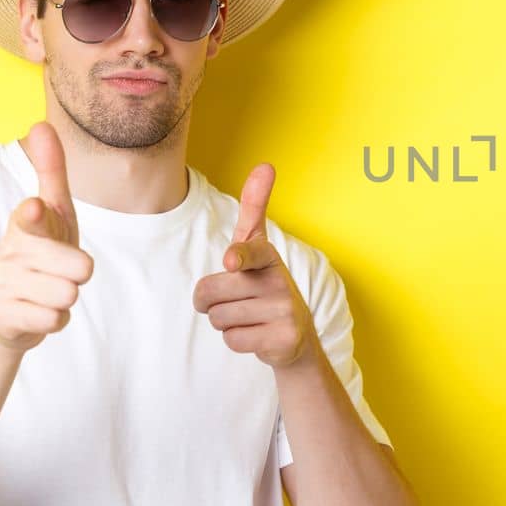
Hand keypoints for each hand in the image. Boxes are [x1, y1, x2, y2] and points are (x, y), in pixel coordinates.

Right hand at [0, 121, 94, 351]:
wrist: (9, 309)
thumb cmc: (41, 251)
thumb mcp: (53, 212)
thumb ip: (50, 171)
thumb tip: (40, 124)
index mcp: (26, 223)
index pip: (34, 218)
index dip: (36, 215)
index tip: (34, 207)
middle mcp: (11, 252)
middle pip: (80, 267)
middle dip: (80, 272)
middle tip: (60, 270)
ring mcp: (5, 284)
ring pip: (69, 295)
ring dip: (66, 296)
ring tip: (49, 290)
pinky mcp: (3, 316)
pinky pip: (55, 320)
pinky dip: (56, 319)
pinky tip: (40, 311)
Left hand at [193, 163, 318, 367]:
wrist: (294, 333)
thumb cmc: (263, 283)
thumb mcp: (257, 247)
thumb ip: (255, 208)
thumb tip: (266, 165)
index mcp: (268, 256)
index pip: (249, 252)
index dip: (238, 257)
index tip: (231, 261)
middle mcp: (280, 280)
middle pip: (210, 293)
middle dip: (211, 301)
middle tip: (233, 299)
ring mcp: (284, 310)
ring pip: (219, 318)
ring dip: (225, 321)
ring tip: (248, 316)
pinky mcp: (284, 338)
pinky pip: (233, 340)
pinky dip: (237, 340)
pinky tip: (256, 333)